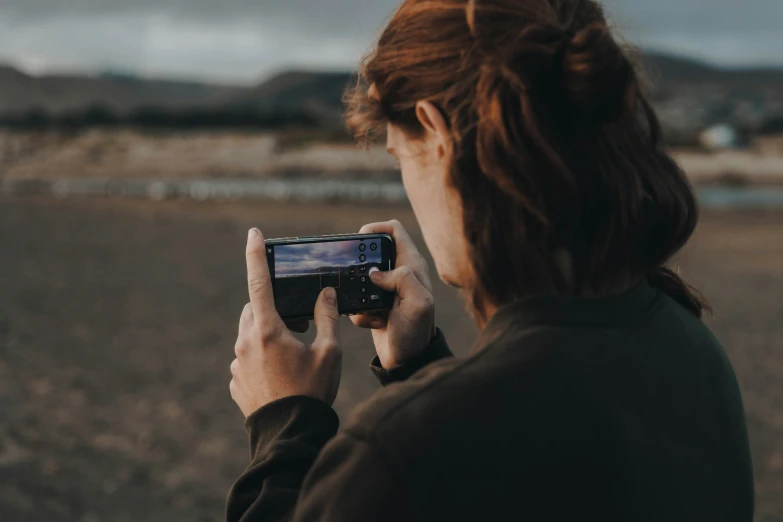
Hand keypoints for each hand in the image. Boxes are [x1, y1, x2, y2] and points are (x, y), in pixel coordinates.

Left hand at [230, 228, 342, 417]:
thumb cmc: (312, 392)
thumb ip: (327, 318)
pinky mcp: (235, 381)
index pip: (259, 282)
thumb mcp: (328, 352)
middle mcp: (246, 342)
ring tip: (294, 353)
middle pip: (255, 309)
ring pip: (250, 333)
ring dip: (268, 333)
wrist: (290, 435)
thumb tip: (325, 294)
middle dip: (274, 308)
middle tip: (300, 323)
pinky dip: (262, 356)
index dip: (256, 255)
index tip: (254, 233)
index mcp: (268, 330)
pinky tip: (282, 374)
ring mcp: (237, 363)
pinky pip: (246, 358)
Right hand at [351, 220, 435, 368]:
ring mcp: (386, 290)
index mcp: (412, 266)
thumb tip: (376, 272)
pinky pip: (357, 299)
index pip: (394, 230)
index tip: (359, 239)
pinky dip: (360, 311)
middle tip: (354, 277)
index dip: (376, 228)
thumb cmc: (417, 333)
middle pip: (372, 251)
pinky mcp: (374, 305)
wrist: (408, 361)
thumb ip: (403, 279)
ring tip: (369, 307)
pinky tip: (374, 322)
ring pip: (360, 277)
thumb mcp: (418, 304)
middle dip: (359, 263)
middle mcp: (399, 274)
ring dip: (357, 292)